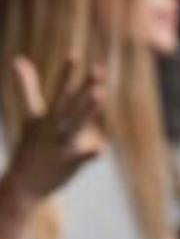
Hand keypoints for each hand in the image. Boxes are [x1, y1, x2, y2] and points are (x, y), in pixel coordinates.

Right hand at [2, 56, 106, 205]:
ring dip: (87, 109)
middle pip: (70, 104)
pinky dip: (90, 153)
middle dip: (83, 87)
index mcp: (46, 117)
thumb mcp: (30, 117)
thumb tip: (18, 58)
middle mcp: (53, 128)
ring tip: (100, 93)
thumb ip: (27, 89)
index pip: (58, 91)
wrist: (23, 185)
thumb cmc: (31, 146)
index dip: (67, 73)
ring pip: (75, 124)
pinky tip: (102, 148)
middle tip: (99, 69)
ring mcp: (60, 145)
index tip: (75, 53)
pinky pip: (82, 158)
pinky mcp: (68, 164)